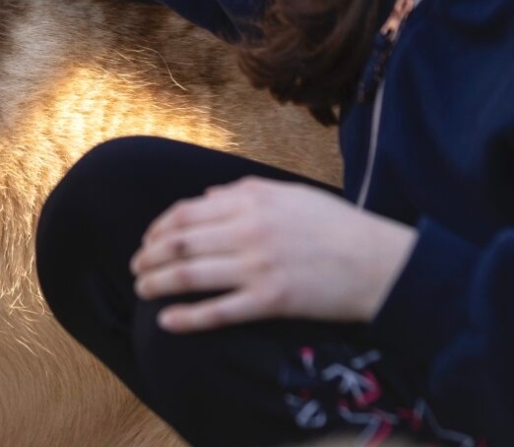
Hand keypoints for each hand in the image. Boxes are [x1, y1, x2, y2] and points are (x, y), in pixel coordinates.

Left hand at [130, 177, 416, 332]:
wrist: (377, 262)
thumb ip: (244, 192)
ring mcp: (258, 266)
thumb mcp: (289, 193)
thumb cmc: (336, 226)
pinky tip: (167, 321)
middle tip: (136, 270)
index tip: (147, 241)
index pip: (186, 213)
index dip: (158, 229)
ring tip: (143, 291)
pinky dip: (187, 317)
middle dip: (149, 258)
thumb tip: (204, 199)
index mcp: (251, 199)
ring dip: (157, 284)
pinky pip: (218, 311)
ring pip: (190, 276)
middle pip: (179, 244)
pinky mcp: (270, 300)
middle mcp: (249, 230)